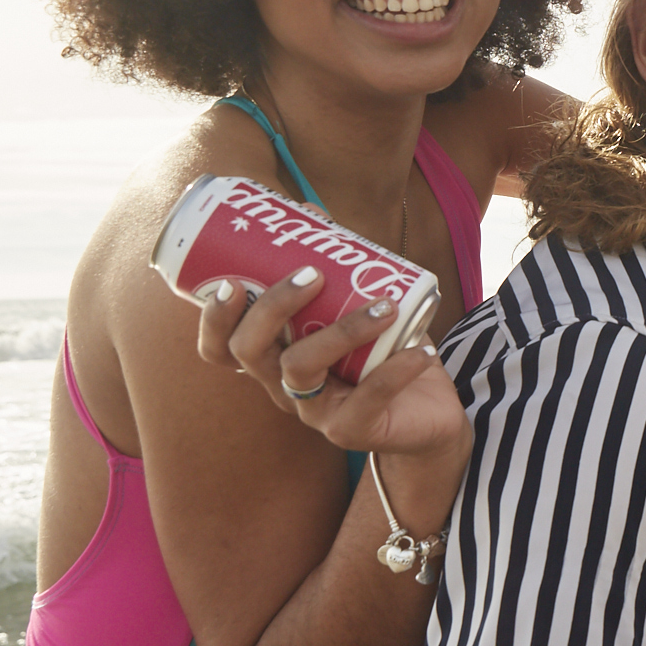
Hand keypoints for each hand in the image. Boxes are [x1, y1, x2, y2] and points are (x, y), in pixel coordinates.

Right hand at [193, 269, 463, 461]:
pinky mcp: (351, 433)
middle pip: (250, 353)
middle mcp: (284, 389)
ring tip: (384, 306)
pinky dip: (395, 370)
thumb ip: (334, 270)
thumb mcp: (356, 310)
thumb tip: (308, 212)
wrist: (431, 416)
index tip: (229, 283)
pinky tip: (421, 349)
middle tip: (313, 275)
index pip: (220, 350)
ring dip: (342, 330)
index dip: (214, 321)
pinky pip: (366, 400)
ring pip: (301, 370)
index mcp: (274, 361)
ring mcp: (315, 413)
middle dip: (273, 308)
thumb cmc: (385, 355)